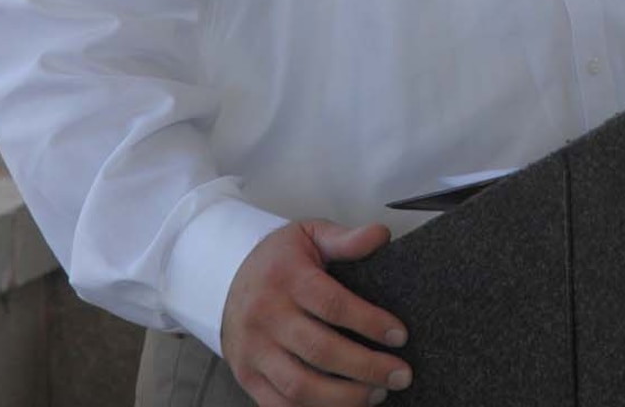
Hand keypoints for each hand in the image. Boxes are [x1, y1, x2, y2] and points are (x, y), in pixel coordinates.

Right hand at [221, 220, 409, 406]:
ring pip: (299, 385)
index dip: (370, 323)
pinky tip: (344, 406)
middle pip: (320, 351)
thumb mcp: (310, 235)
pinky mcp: (246, 375)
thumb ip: (346, 239)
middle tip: (401, 374)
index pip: (332, 305)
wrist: (223, 277)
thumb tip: (380, 236)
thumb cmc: (278, 260)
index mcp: (286, 279)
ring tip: (378, 393)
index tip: (400, 336)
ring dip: (343, 397)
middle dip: (366, 367)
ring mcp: (253, 350)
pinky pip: (278, 404)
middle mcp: (266, 317)